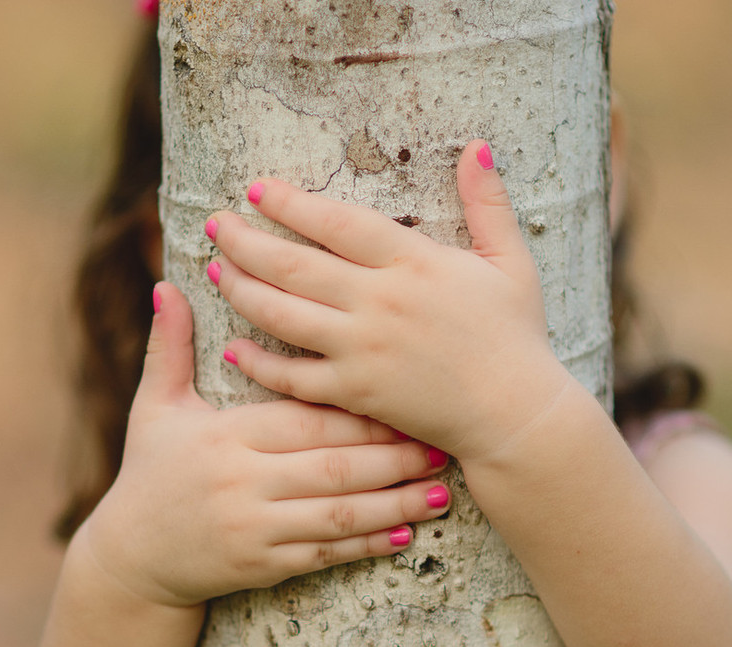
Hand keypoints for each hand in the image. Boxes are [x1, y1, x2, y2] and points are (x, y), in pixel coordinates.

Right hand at [82, 282, 452, 607]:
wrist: (132, 560)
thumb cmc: (150, 472)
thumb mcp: (153, 407)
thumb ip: (169, 347)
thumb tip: (169, 285)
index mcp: (228, 436)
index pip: (305, 419)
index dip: (359, 412)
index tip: (405, 400)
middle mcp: (244, 483)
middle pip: (334, 467)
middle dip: (392, 458)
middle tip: (440, 444)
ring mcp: (255, 529)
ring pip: (338, 516)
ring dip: (394, 504)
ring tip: (442, 492)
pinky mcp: (263, 568)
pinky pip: (325, 555)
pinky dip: (366, 546)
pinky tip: (404, 536)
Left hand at [205, 139, 571, 461]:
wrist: (516, 415)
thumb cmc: (516, 337)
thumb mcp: (511, 262)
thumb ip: (488, 203)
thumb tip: (477, 146)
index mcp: (414, 262)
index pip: (337, 221)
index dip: (292, 203)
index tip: (257, 189)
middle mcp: (379, 301)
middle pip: (294, 264)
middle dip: (245, 241)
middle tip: (215, 224)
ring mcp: (363, 349)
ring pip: (282, 314)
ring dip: (241, 290)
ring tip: (215, 270)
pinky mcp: (356, 393)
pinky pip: (293, 377)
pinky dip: (259, 362)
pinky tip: (235, 346)